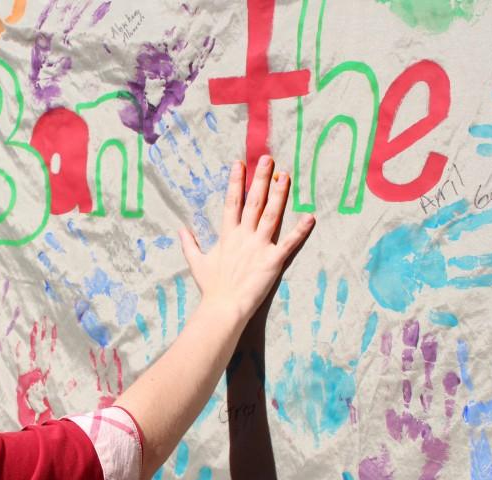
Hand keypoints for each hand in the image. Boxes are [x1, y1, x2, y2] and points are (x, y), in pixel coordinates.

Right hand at [179, 155, 314, 323]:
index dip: (236, 181)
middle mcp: (243, 237)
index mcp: (227, 236)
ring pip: (271, 215)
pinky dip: (300, 231)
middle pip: (253, 202)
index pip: (232, 202)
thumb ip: (189, 245)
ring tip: (285, 175)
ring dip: (279, 195)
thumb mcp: (197, 264)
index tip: (240, 163)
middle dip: (260, 179)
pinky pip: (289, 243)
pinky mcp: (273, 261)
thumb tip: (180, 230)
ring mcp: (259, 248)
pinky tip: (310, 216)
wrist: (223, 308)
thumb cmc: (211, 288)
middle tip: (268, 158)